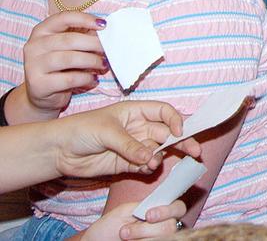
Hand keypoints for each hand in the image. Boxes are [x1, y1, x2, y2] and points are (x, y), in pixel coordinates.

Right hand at [23, 11, 107, 119]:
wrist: (41, 92)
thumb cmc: (60, 65)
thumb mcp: (67, 47)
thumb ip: (82, 36)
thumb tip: (106, 33)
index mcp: (41, 31)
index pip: (63, 18)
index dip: (85, 19)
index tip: (104, 25)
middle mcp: (34, 46)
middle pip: (69, 40)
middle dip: (94, 44)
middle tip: (109, 49)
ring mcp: (33, 65)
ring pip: (69, 59)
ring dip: (92, 61)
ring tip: (104, 65)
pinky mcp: (38, 84)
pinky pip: (69, 78)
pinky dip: (86, 78)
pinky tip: (94, 79)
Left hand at [54, 101, 198, 178]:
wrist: (58, 150)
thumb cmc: (80, 129)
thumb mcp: (107, 132)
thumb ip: (130, 145)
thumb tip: (151, 157)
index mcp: (136, 111)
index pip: (163, 112)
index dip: (175, 120)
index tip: (179, 132)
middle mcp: (139, 128)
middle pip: (166, 133)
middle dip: (181, 141)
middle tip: (195, 152)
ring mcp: (134, 146)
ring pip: (158, 150)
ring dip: (162, 157)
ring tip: (156, 163)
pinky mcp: (126, 163)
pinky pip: (145, 165)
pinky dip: (149, 168)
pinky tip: (147, 168)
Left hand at [81, 200, 185, 240]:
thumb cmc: (107, 228)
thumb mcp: (123, 212)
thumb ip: (143, 206)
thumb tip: (158, 206)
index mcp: (159, 210)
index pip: (178, 208)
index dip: (168, 211)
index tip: (149, 215)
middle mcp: (163, 225)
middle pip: (171, 226)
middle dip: (146, 229)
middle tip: (124, 231)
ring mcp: (159, 238)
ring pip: (164, 238)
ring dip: (141, 238)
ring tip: (124, 238)